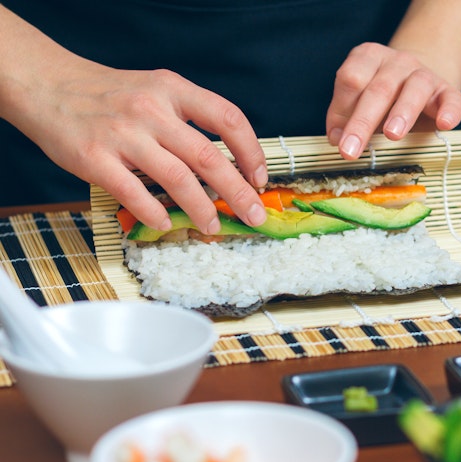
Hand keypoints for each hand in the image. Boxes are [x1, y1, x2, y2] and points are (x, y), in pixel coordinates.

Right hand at [18, 62, 267, 233]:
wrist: (48, 85)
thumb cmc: (111, 96)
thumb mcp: (156, 90)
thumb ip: (188, 120)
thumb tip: (230, 167)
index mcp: (173, 89)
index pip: (227, 118)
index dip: (251, 151)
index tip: (260, 178)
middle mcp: (151, 110)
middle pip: (209, 157)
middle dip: (238, 192)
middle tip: (255, 215)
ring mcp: (123, 135)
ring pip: (178, 179)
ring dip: (202, 209)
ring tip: (213, 226)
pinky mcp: (95, 158)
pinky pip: (134, 193)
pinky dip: (155, 213)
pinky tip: (165, 223)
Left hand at [325, 42, 460, 159]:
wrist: (419, 87)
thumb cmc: (383, 101)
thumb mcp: (359, 103)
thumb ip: (344, 117)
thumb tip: (336, 138)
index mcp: (368, 58)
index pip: (352, 78)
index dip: (342, 109)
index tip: (337, 141)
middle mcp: (397, 61)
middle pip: (379, 89)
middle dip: (362, 122)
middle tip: (350, 150)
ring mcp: (424, 74)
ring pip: (415, 88)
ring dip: (402, 112)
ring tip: (392, 135)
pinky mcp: (447, 91)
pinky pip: (451, 98)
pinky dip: (449, 110)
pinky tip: (444, 125)